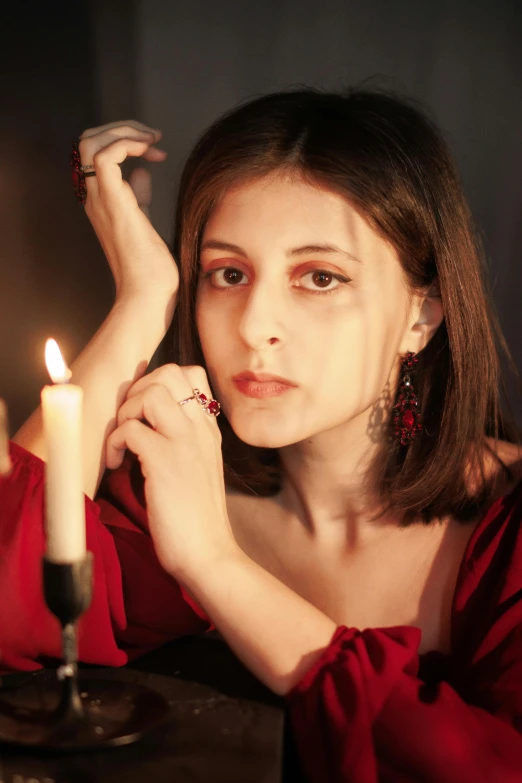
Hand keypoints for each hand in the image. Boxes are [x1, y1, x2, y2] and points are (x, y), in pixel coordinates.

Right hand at [78, 121, 178, 312]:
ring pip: (90, 142)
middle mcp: (95, 198)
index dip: (123, 141)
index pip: (94, 155)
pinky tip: (149, 152)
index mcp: (101, 202)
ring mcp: (101, 200)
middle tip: (152, 137)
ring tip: (152, 140)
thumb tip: (143, 173)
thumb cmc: (150, 270)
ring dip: (124, 131)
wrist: (147, 295)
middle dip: (120, 128)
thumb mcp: (145, 223)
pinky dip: (127, 143)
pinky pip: (106, 156)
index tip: (155, 151)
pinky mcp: (113, 203)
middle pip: (86, 141)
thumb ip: (139, 197)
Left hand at [105, 364, 236, 579]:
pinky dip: (114, 443)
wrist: (208, 553)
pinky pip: (129, 430)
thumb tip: (147, 425)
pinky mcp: (165, 461)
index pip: (191, 374)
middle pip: (169, 372)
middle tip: (129, 421)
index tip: (144, 411)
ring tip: (123, 441)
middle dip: (138, 389)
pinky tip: (118, 464)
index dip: (159, 381)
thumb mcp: (199, 467)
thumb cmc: (197, 518)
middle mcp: (200, 428)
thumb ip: (183, 441)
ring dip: (126, 411)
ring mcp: (185, 442)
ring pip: (151, 392)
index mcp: (209, 429)